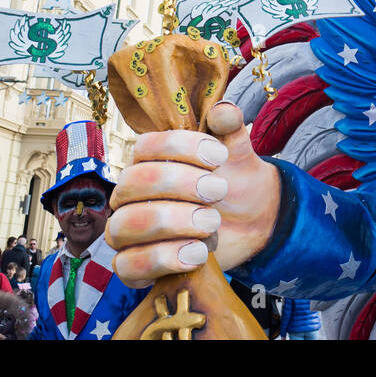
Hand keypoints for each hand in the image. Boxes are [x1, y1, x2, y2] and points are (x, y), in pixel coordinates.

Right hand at [107, 101, 281, 287]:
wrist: (252, 223)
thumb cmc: (233, 182)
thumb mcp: (237, 153)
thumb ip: (230, 128)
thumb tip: (223, 110)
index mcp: (149, 161)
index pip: (145, 147)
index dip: (180, 148)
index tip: (219, 156)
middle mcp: (130, 195)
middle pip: (132, 183)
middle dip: (179, 185)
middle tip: (218, 191)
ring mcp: (128, 232)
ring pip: (124, 225)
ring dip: (171, 222)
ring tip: (210, 223)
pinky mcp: (136, 267)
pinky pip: (127, 267)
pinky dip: (162, 259)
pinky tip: (196, 252)